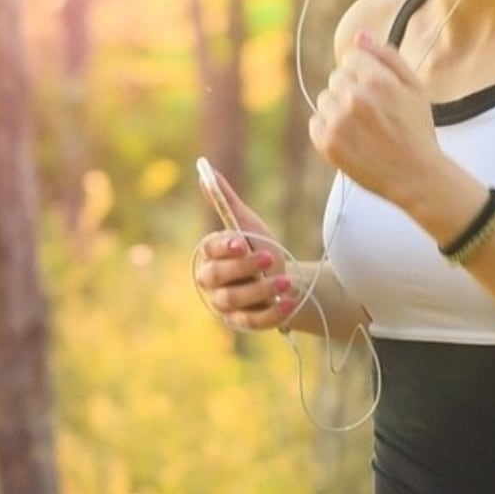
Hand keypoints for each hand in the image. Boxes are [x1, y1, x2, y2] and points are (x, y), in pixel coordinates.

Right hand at [193, 169, 297, 330]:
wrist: (284, 280)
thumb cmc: (259, 248)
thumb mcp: (247, 224)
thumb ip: (226, 201)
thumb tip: (206, 170)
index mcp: (209, 255)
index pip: (209, 251)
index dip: (224, 247)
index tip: (241, 241)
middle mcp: (211, 282)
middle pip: (216, 277)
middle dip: (243, 267)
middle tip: (269, 257)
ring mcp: (225, 305)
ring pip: (234, 300)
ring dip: (260, 290)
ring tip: (285, 282)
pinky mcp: (242, 323)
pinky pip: (252, 321)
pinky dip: (271, 313)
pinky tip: (289, 302)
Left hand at [309, 31, 445, 206]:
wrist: (416, 176)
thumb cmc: (417, 130)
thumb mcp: (414, 87)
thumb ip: (387, 57)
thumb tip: (360, 35)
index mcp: (377, 80)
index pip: (350, 58)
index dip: (364, 73)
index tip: (376, 91)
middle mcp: (354, 98)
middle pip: (336, 78)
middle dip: (351, 91)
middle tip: (373, 114)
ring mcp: (338, 122)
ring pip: (325, 99)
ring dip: (339, 110)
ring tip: (363, 128)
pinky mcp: (327, 143)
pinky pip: (316, 122)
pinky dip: (329, 129)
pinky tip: (351, 139)